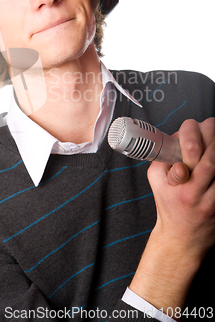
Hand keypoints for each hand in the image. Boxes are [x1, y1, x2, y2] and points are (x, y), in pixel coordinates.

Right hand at [129, 118, 214, 313]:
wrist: (181, 239)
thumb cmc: (168, 205)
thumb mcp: (155, 179)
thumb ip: (162, 156)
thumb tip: (175, 137)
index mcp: (177, 183)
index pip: (190, 152)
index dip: (192, 137)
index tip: (192, 129)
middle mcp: (195, 192)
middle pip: (211, 157)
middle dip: (211, 136)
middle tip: (210, 126)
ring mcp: (212, 200)